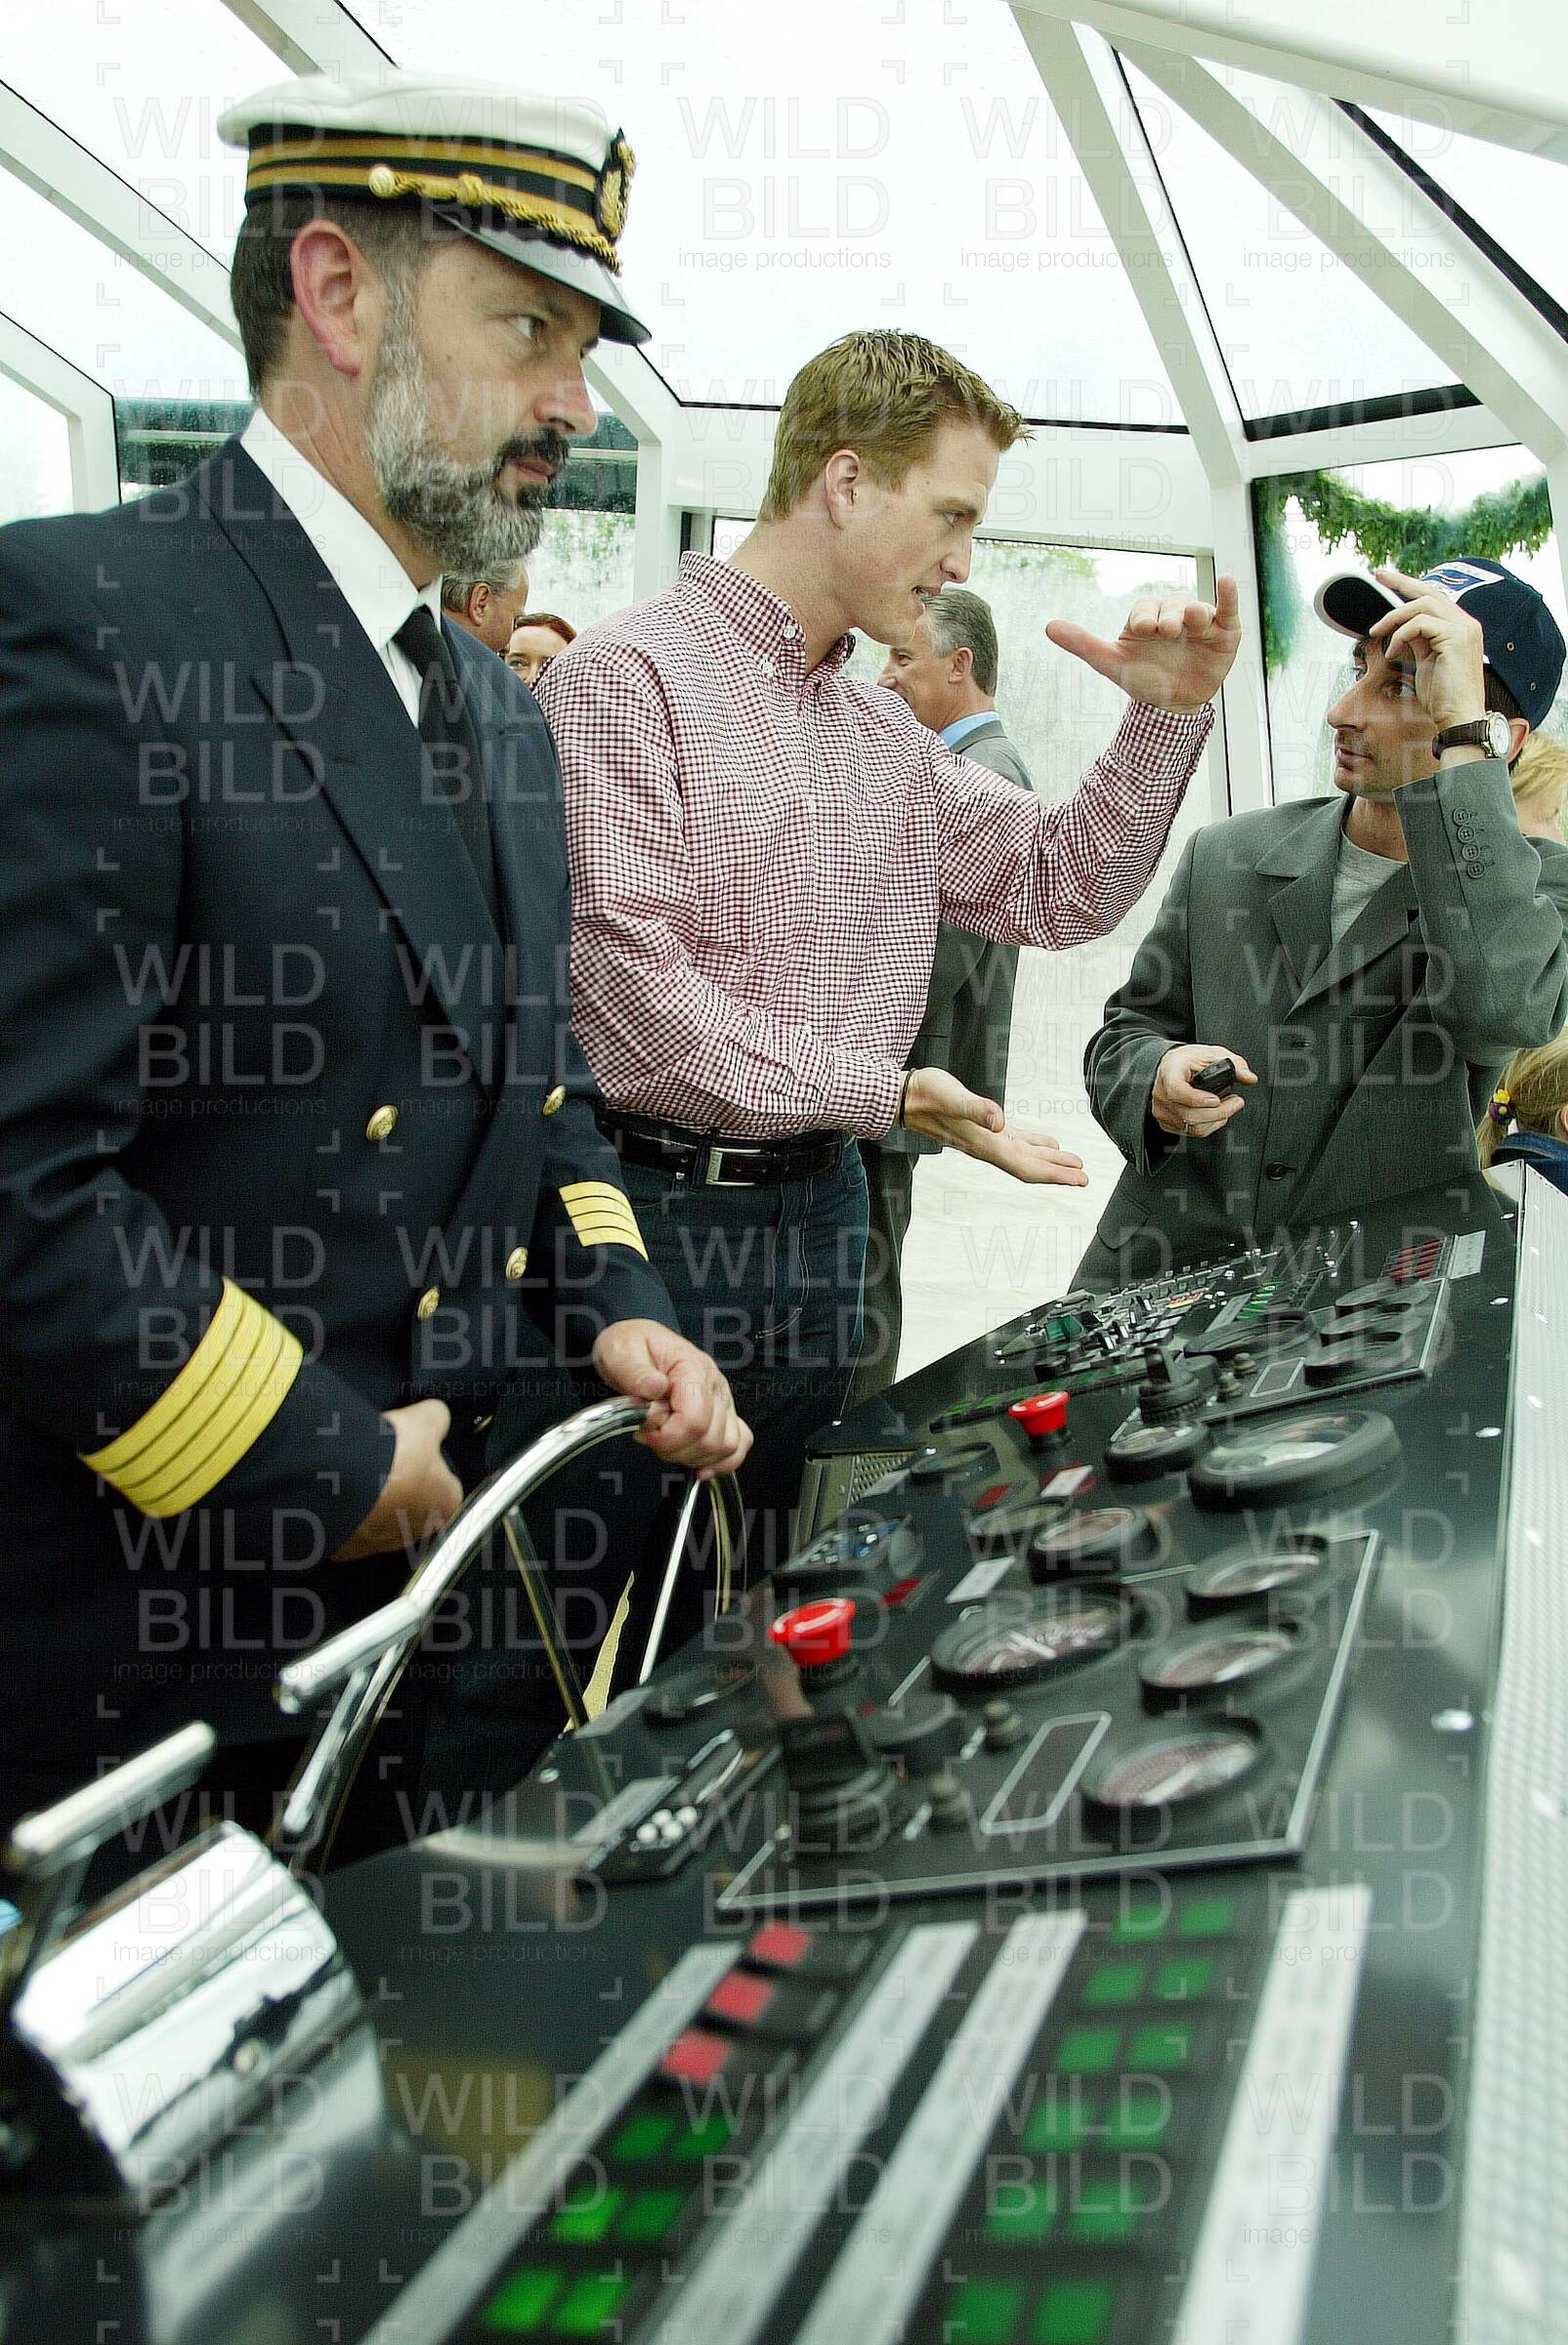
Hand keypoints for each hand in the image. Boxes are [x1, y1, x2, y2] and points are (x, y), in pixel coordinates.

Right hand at [333, 1398, 462, 1559]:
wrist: (343, 1482)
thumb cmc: (392, 1458)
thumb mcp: (426, 1420)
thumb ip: (438, 1419)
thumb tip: (437, 1416)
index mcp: (448, 1503)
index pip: (447, 1486)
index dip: (430, 1467)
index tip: (414, 1455)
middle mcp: (419, 1530)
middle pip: (415, 1504)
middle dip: (401, 1487)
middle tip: (386, 1463)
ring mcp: (383, 1543)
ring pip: (382, 1518)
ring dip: (374, 1502)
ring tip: (361, 1475)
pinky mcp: (351, 1549)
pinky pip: (353, 1528)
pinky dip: (349, 1513)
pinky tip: (343, 1491)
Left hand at [593, 1319, 751, 1479]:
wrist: (636, 1342)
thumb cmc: (631, 1347)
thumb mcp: (621, 1352)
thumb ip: (635, 1372)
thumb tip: (654, 1388)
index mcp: (692, 1368)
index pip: (694, 1420)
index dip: (667, 1437)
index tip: (644, 1433)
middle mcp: (714, 1385)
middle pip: (711, 1439)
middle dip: (675, 1449)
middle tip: (650, 1436)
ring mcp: (722, 1401)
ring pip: (726, 1446)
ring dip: (693, 1456)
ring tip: (666, 1442)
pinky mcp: (723, 1414)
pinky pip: (738, 1444)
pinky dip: (721, 1461)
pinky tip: (698, 1464)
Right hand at [901, 1067, 1088, 1185]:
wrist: (905, 1096)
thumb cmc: (926, 1094)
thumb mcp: (953, 1096)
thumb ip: (977, 1109)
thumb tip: (1000, 1121)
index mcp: (986, 1143)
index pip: (1025, 1166)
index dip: (1053, 1175)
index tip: (1077, 1179)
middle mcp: (988, 1146)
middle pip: (1030, 1166)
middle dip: (1058, 1173)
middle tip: (1085, 1178)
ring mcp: (986, 1138)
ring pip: (1025, 1156)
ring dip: (1050, 1162)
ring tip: (1074, 1165)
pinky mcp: (984, 1127)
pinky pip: (1016, 1142)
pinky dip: (1035, 1145)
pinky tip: (1047, 1145)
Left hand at [1045, 575, 1240, 712]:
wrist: (1173, 705)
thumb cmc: (1142, 679)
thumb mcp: (1110, 663)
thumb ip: (1082, 643)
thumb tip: (1048, 626)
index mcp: (1146, 618)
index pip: (1145, 608)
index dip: (1144, 616)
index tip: (1142, 630)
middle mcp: (1172, 614)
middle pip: (1172, 605)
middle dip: (1169, 616)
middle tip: (1166, 632)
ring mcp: (1199, 622)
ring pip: (1198, 608)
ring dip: (1195, 612)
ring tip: (1192, 620)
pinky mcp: (1224, 631)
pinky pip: (1227, 608)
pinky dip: (1228, 595)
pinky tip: (1228, 581)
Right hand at [1151, 1044, 1258, 1138]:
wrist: (1171, 1067)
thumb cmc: (1188, 1060)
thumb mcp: (1213, 1053)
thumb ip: (1234, 1064)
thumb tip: (1250, 1078)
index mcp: (1169, 1072)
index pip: (1176, 1090)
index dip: (1196, 1099)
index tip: (1216, 1099)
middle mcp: (1161, 1093)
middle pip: (1189, 1114)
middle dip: (1219, 1112)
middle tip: (1236, 1102)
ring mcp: (1162, 1111)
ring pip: (1192, 1127)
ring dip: (1216, 1119)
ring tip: (1227, 1106)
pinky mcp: (1166, 1123)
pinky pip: (1191, 1132)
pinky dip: (1208, 1125)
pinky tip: (1213, 1113)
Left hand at [1367, 565, 1486, 732]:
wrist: (1459, 718)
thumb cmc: (1442, 697)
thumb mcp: (1427, 661)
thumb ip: (1419, 640)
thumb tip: (1401, 628)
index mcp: (1461, 627)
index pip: (1434, 597)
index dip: (1410, 585)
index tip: (1386, 578)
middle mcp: (1466, 623)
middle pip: (1430, 591)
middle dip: (1401, 582)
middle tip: (1378, 575)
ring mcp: (1464, 629)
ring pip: (1422, 604)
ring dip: (1394, 616)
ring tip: (1376, 632)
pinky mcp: (1456, 638)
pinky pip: (1420, 624)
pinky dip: (1400, 635)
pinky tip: (1392, 653)